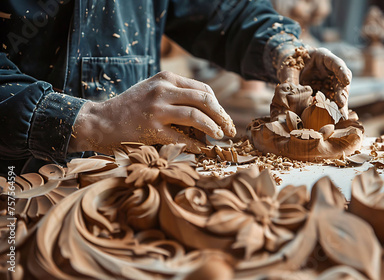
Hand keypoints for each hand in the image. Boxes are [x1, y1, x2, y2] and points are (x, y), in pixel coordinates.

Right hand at [69, 71, 235, 154]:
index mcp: (166, 78)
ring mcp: (156, 109)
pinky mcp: (151, 128)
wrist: (100, 121)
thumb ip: (177, 94)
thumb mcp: (153, 90)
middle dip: (221, 116)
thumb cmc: (131, 107)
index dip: (218, 105)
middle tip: (229, 129)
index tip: (224, 118)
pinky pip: (181, 137)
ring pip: (196, 116)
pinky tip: (202, 149)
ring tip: (219, 136)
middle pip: (204, 99)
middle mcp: (162, 90)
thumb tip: (208, 111)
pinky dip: (195, 144)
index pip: (203, 89)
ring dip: (212, 128)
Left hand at [277, 47, 351, 117]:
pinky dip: (333, 107)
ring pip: (339, 91)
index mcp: (322, 56)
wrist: (289, 70)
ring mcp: (330, 80)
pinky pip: (332, 99)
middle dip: (342, 92)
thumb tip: (292, 97)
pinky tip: (335, 116)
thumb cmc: (289, 65)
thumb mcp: (288, 70)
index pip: (335, 62)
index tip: (346, 81)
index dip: (341, 72)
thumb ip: (291, 80)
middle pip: (341, 79)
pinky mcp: (327, 91)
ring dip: (340, 103)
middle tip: (341, 103)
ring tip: (341, 114)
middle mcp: (330, 69)